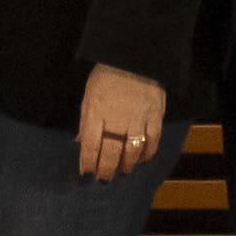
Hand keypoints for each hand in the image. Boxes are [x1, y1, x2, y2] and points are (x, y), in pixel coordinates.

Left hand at [74, 64, 169, 184]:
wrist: (135, 56)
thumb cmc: (107, 75)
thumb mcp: (89, 94)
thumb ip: (86, 120)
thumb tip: (80, 142)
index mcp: (96, 111)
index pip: (90, 145)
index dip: (88, 163)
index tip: (86, 175)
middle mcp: (116, 118)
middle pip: (111, 152)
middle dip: (106, 169)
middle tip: (104, 179)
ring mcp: (137, 118)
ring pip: (132, 151)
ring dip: (126, 165)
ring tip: (122, 171)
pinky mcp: (155, 115)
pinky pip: (152, 140)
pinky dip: (147, 153)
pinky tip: (143, 159)